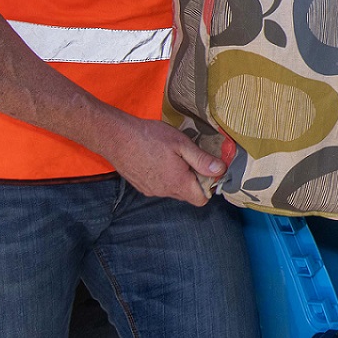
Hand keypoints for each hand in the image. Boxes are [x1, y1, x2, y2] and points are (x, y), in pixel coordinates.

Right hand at [97, 114, 224, 205]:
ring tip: (174, 156)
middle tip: (191, 158)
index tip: (208, 168)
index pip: (201, 200)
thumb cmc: (150, 138)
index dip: (209, 186)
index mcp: (177, 183)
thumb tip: (220, 171)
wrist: (116, 137)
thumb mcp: (182, 144)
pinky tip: (160, 159)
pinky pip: (161, 186)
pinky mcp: (141, 186)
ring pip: (174, 190)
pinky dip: (165, 176)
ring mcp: (151, 190)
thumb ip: (202, 160)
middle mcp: (164, 192)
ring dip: (180, 177)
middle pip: (188, 194)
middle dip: (195, 180)